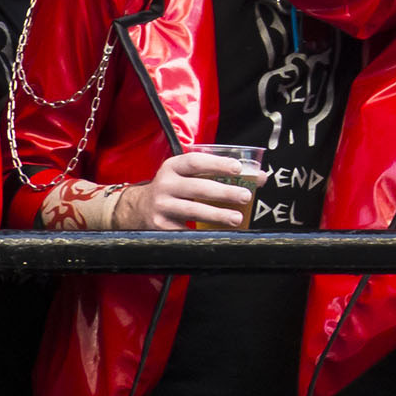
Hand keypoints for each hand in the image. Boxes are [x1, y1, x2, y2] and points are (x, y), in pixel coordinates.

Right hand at [113, 152, 263, 229]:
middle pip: (198, 187)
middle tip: (245, 196)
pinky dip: (203, 232)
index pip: (196, 161)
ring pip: (192, 210)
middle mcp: (165, 184)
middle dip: (224, 192)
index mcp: (173, 167)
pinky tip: (218, 234)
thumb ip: (218, 173)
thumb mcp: (188, 175)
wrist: (136, 208)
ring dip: (217, 215)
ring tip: (237, 218)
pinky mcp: (160, 225)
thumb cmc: (173, 188)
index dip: (217, 164)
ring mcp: (161, 205)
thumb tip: (259, 177)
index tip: (238, 168)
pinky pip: (185, 230)